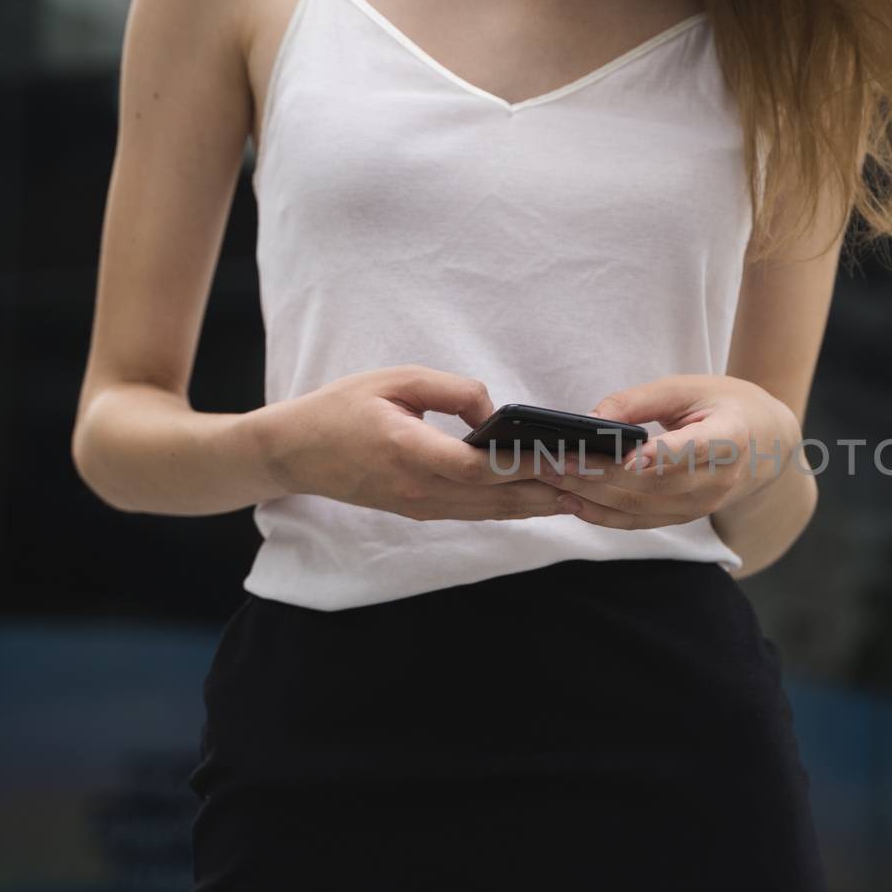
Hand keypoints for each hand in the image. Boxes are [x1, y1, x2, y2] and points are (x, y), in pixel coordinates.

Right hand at [251, 364, 575, 522]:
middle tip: (598, 480)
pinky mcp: (421, 511)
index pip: (481, 467)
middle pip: (498, 497)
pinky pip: (477, 512)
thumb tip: (494, 412)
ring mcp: (421, 506)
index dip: (527, 465)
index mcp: (411, 452)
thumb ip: (450, 390)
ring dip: (539, 504)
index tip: (568, 457)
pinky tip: (544, 498)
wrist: (293, 452)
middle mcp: (420, 489)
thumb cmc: (341, 408)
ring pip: (492, 511)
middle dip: (551, 489)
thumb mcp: (394, 379)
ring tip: (586, 491)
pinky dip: (513, 507)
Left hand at [537, 374, 801, 529]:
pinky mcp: (685, 518)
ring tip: (548, 477)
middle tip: (550, 459)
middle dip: (596, 474)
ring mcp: (702, 506)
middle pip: (653, 484)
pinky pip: (639, 522)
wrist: (766, 445)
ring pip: (640, 507)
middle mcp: (719, 480)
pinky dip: (601, 514)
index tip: (633, 457)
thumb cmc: (726, 406)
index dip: (667, 455)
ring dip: (590, 495)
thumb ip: (640, 400)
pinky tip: (570, 501)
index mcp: (730, 438)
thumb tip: (590, 418)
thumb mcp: (690, 388)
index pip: (697, 449)